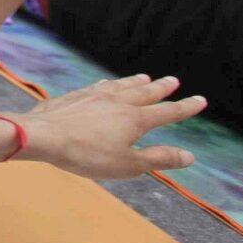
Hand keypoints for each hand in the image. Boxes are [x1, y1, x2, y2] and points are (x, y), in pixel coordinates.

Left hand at [20, 75, 202, 177]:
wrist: (43, 136)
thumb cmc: (86, 155)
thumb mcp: (128, 164)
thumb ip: (158, 159)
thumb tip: (189, 156)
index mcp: (134, 119)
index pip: (167, 113)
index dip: (185, 108)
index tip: (199, 100)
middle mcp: (117, 102)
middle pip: (144, 93)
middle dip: (161, 88)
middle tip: (173, 80)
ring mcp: (94, 96)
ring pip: (120, 86)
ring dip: (135, 82)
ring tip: (146, 78)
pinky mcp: (74, 97)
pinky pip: (97, 87)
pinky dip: (108, 84)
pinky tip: (105, 84)